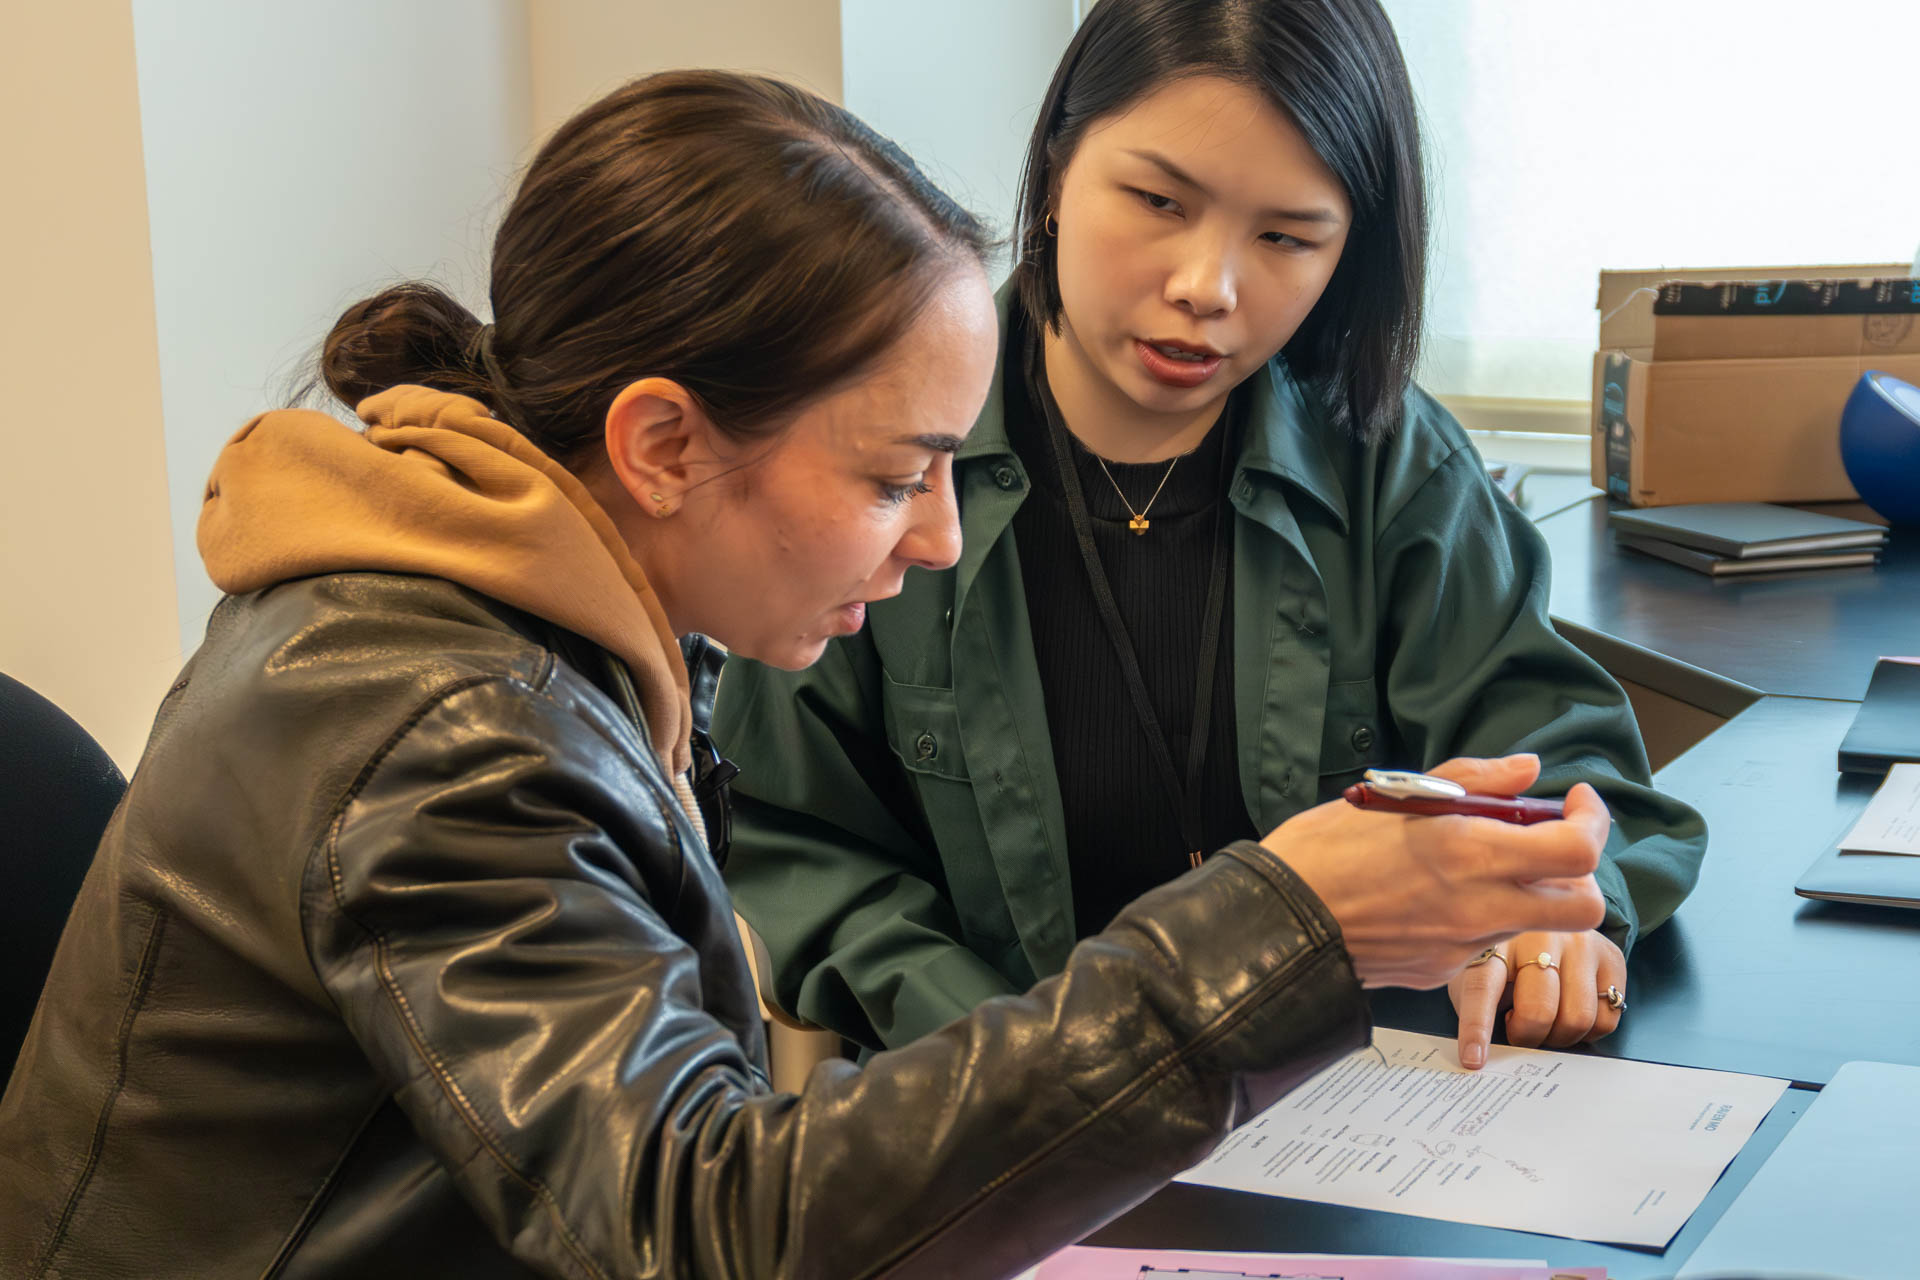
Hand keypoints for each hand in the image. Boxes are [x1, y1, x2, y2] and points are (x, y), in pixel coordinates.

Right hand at [1265, 754, 1608, 990]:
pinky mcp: (1442, 971)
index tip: (1577, 803)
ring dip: (1529, 894)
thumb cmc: (1320, 853)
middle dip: (1582, 873)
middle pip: (1584, 905)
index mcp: (1468, 852)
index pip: (1577, 850)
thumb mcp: (1391, 797)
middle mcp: (1478, 906)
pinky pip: (1483, 943)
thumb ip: (1471, 781)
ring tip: (1478, 866)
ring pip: (1534, 924)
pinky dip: (1478, 917)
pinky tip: (1432, 898)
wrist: (1274, 923)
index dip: (1593, 822)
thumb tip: (1525, 769)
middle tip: (1551, 844)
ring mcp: (1463, 945)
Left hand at [1450, 929, 1626, 1068]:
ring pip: (1577, 1018)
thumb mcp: (1475, 973)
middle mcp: (1540, 936)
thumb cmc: (1504, 960)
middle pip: (1539, 1010)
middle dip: (1527, 1037)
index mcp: (1495, 941)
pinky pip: (1606, 1019)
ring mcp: (1580, 944)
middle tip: (1520, 1034)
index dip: (1477, 1028)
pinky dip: (1587, 1032)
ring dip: (1559, 1037)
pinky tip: (1570, 1013)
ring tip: (1546, 1022)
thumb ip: (1473, 1005)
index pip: (1482, 988)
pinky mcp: (1610, 956)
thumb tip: (1476, 1055)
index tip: (1473, 1059)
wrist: (1544, 919)